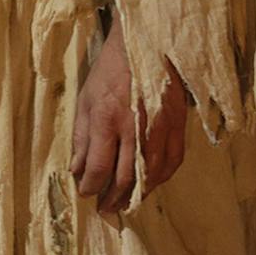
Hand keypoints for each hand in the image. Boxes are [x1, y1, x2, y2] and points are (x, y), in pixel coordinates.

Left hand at [70, 17, 187, 212]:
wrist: (145, 46)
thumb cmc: (110, 71)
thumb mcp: (86, 99)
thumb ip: (82, 137)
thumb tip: (77, 168)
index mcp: (107, 120)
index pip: (99, 167)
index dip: (92, 186)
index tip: (86, 194)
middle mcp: (135, 129)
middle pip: (125, 177)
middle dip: (113, 197)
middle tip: (105, 208)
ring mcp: (160, 130)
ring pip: (151, 175)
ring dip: (138, 194)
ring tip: (126, 203)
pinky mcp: (178, 127)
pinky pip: (172, 163)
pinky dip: (160, 179)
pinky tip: (150, 185)